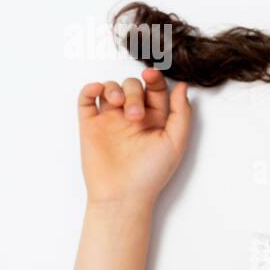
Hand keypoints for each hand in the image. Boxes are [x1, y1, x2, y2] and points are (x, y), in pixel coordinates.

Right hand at [77, 67, 191, 206]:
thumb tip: (182, 86)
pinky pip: (86, 98)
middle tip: (135, 115)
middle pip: (133, 86)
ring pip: (111, 88)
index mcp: (155, 119)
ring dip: (114, 88)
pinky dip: (91, 88)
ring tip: (118, 105)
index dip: (154, 78)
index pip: (155, 89)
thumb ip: (181, 113)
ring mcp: (110, 119)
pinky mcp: (90, 125)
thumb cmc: (151, 172)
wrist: (123, 194)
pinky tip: (98, 91)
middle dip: (134, 92)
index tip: (151, 75)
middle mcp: (132, 116)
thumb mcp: (176, 142)